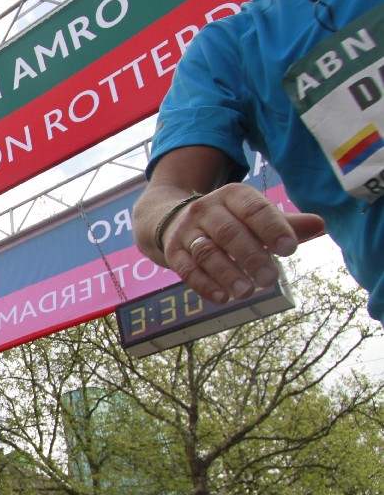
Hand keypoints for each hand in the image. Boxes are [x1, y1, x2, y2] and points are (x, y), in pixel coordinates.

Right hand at [161, 183, 323, 304]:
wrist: (175, 219)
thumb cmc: (229, 219)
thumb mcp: (254, 215)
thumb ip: (285, 223)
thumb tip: (319, 224)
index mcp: (232, 196)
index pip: (254, 209)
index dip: (272, 228)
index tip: (290, 249)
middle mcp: (206, 209)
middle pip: (229, 232)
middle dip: (251, 256)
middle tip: (271, 279)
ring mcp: (187, 231)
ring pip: (207, 252)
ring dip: (227, 273)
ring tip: (246, 293)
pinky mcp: (174, 252)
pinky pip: (187, 270)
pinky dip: (204, 285)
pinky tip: (222, 298)